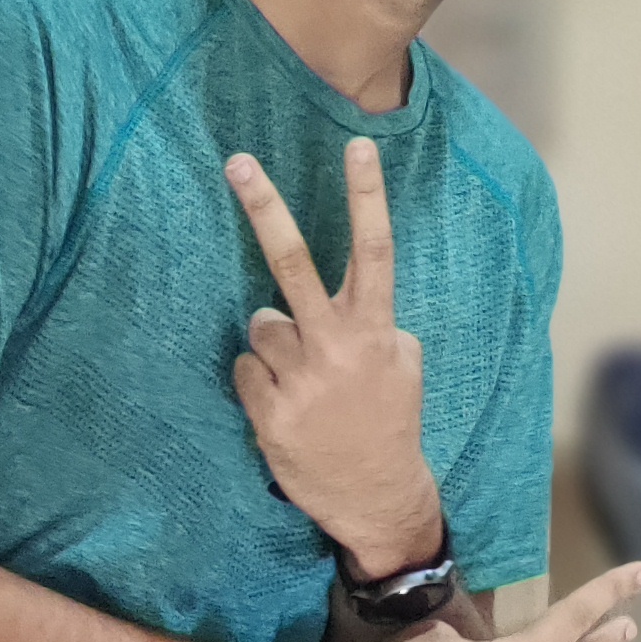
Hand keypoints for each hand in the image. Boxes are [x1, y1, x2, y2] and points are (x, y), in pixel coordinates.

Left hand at [225, 139, 439, 575]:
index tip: (359, 145)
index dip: (367, 196)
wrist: (377, 496)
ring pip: (260, 325)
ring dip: (272, 343)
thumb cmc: (389, 419)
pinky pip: (244, 369)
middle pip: (293, 264)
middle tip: (237, 161)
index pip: (374, 249)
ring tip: (301, 378)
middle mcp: (336, 346)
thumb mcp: (403, 364)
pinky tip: (285, 405)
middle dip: (266, 208)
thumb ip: (375, 323)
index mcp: (375, 328)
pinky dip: (257, 380)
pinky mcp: (269, 412)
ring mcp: (299, 379)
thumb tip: (340, 301)